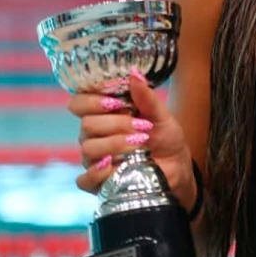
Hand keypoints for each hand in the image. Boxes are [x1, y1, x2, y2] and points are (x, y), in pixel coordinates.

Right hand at [69, 67, 197, 211]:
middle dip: (116, 124)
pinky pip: (84, 180)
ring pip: (88, 149)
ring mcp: (94, 160)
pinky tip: (113, 166)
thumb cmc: (165, 137)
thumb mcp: (161, 115)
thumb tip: (134, 74)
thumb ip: (146, 97)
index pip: (78, 103)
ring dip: (115, 144)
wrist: (177, 167)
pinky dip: (97, 173)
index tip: (117, 103)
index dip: (91, 101)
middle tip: (142, 127)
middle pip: (86, 125)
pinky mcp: (98, 183)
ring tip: (139, 144)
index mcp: (103, 115)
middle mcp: (93, 135)